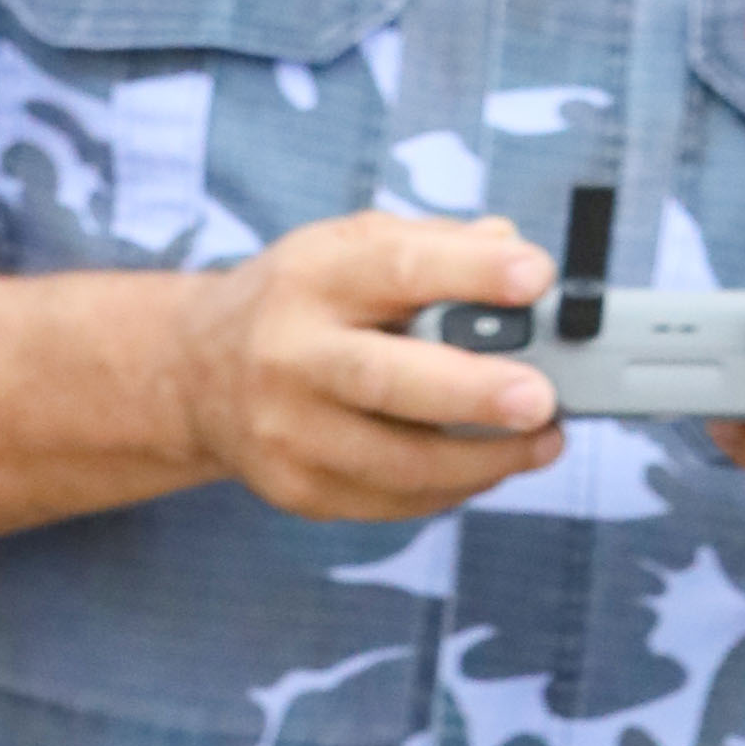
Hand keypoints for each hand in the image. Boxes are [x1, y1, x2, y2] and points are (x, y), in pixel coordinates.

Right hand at [165, 211, 565, 520]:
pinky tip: (490, 465)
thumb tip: (513, 250)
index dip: (470, 271)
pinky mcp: (297, 490)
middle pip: (385, 380)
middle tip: (541, 397)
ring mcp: (288, 432)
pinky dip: (451, 486)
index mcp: (313, 276)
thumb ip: (433, 245)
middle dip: (473, 391)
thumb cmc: (303, 299)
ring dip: (484, 459)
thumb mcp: (351, 245)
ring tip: (544, 441)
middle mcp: (290, 354)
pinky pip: (391, 500)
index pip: (396, 268)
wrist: (200, 371)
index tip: (535, 275)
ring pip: (395, 461)